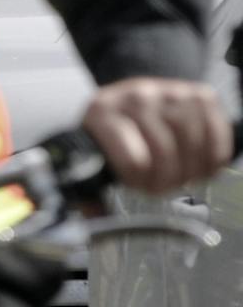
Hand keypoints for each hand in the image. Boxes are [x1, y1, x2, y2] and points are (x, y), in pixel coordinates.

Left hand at [82, 78, 232, 192]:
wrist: (125, 100)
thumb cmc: (108, 133)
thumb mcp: (91, 153)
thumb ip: (90, 186)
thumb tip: (96, 213)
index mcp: (103, 113)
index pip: (134, 159)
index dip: (140, 182)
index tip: (139, 187)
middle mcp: (137, 97)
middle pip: (165, 151)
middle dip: (167, 180)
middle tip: (162, 188)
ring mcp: (170, 93)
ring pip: (193, 142)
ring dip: (192, 171)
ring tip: (182, 179)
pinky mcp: (198, 95)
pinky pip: (216, 132)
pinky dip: (214, 157)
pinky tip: (203, 168)